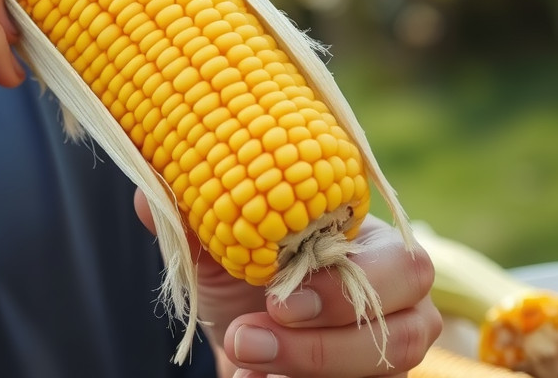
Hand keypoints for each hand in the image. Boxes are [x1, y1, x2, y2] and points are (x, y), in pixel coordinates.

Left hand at [135, 191, 439, 377]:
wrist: (242, 343)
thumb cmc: (239, 283)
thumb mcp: (213, 253)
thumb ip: (191, 223)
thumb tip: (148, 197)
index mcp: (369, 243)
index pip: (395, 259)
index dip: (340, 285)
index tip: (274, 298)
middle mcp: (399, 298)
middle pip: (410, 323)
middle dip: (326, 339)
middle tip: (250, 338)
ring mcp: (396, 347)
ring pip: (390, 367)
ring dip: (312, 367)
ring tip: (244, 357)